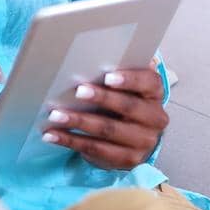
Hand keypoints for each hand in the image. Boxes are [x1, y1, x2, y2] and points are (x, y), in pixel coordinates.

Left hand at [43, 59, 167, 169]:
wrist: (135, 140)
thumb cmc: (127, 104)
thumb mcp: (129, 87)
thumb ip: (122, 72)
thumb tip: (108, 49)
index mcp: (155, 94)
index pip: (148, 82)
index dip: (129, 79)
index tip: (108, 76)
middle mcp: (155, 119)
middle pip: (128, 107)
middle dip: (101, 98)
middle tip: (78, 91)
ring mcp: (143, 142)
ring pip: (108, 130)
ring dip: (79, 122)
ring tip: (56, 115)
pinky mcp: (127, 159)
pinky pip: (95, 149)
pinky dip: (71, 141)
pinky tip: (53, 135)